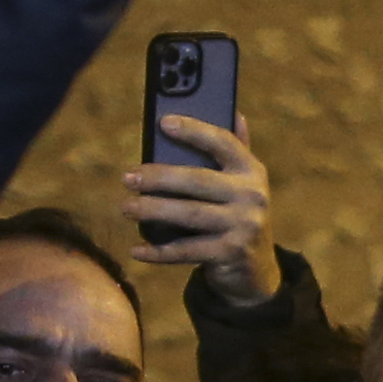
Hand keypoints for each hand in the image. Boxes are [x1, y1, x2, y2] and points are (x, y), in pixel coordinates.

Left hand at [126, 113, 277, 299]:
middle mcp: (252, 195)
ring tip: (126, 207)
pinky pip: (186, 251)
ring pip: (189, 214)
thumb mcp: (242, 183)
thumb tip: (234, 111)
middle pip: (197, 180)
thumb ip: (236, 151)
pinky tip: (136, 250)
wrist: (256, 270)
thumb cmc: (237, 215)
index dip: (194, 130)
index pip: (222, 142)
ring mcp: (243, 225)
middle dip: (159, 178)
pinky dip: (158, 252)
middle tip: (128, 177)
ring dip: (152, 211)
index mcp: (251, 170)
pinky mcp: (230, 253)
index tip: (162, 122)